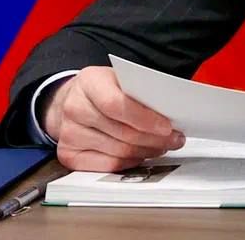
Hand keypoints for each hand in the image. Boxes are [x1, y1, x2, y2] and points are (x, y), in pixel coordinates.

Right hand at [43, 66, 184, 171]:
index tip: (167, 127)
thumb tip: (172, 110)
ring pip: (118, 152)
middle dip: (154, 139)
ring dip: (146, 151)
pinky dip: (130, 162)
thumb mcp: (120, 78)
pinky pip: (108, 166)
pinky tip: (142, 155)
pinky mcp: (69, 155)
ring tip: (162, 146)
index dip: (145, 119)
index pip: (117, 104)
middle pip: (122, 133)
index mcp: (89, 82)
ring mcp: (69, 134)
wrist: (73, 101)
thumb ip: (141, 91)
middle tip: (174, 139)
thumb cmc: (103, 89)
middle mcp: (74, 108)